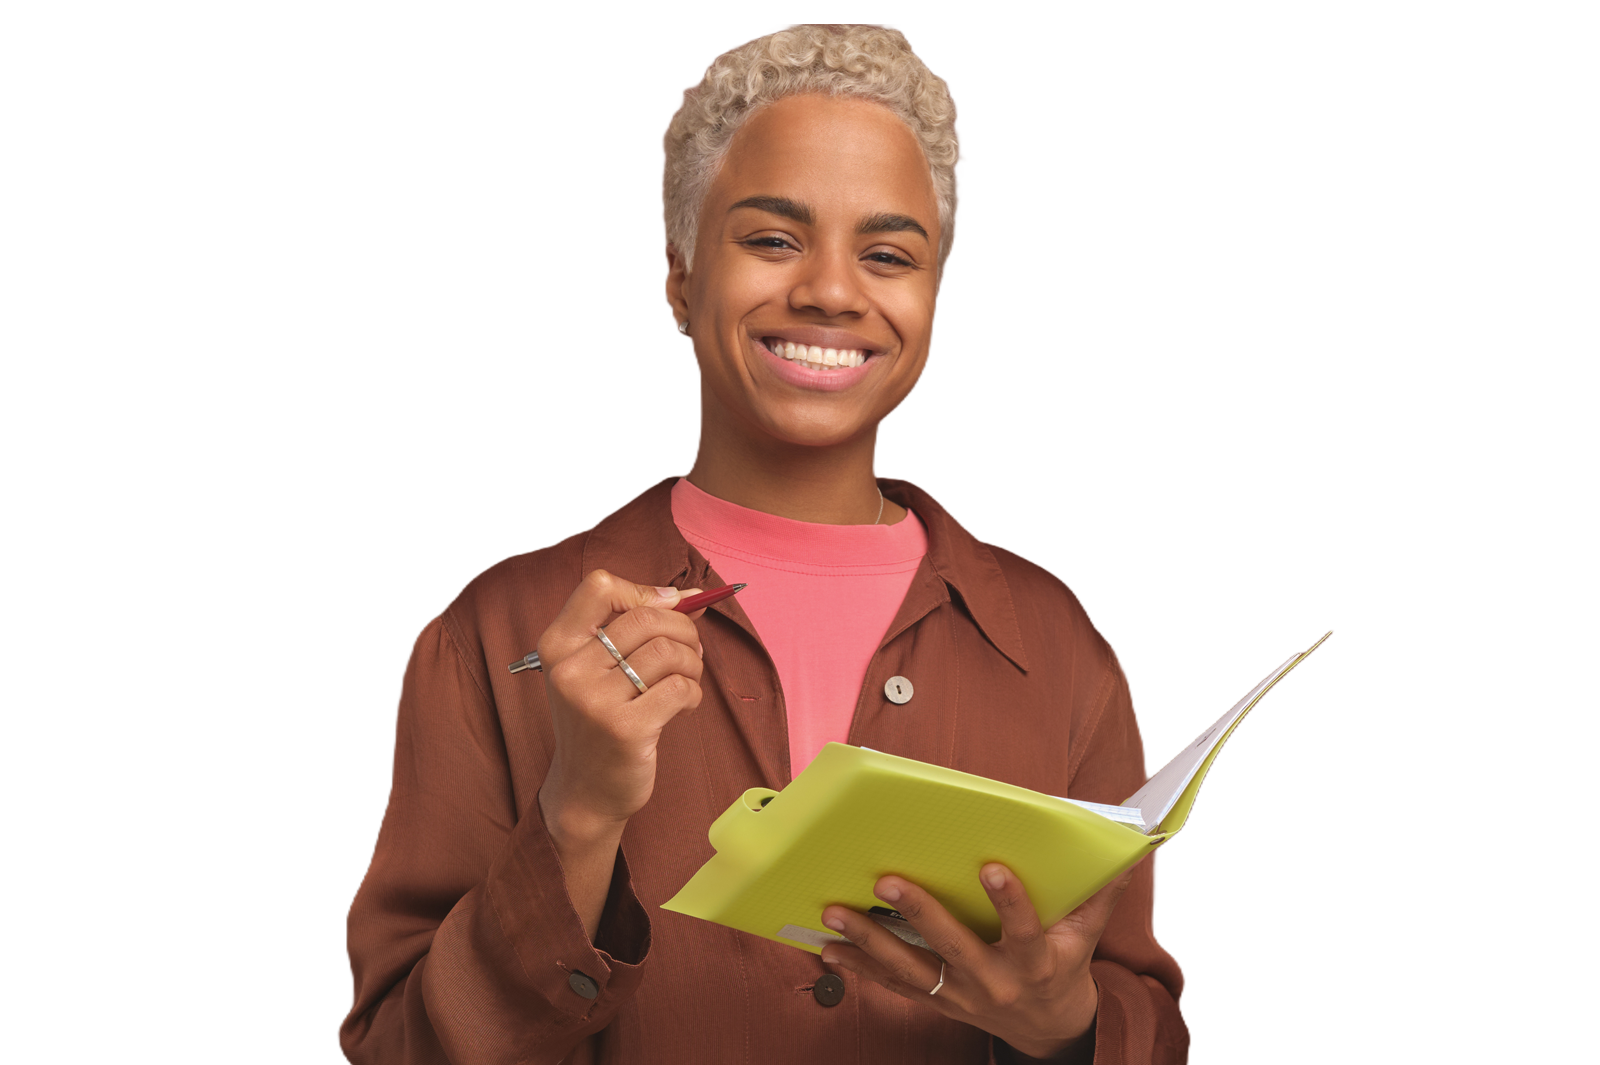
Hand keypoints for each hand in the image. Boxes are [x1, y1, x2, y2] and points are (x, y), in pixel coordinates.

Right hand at [536, 569, 705, 849]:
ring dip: (692, 662)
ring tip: (687, 680)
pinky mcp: (625, 729)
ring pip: (667, 651)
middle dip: (683, 629)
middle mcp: (569, 669)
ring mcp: (594, 700)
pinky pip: (679, 687)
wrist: (584, 792)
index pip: (600, 586)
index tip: (668, 610)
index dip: (644, 592)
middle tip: (691, 651)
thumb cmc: (599, 721)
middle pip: (644, 617)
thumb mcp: (599, 670)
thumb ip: (635, 630)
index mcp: (557, 645)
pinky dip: (693, 693)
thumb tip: (692, 597)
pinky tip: (684, 705)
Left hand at [819, 863, 1138, 1061]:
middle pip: (953, 948)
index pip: (1024, 930)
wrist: (1048, 1030)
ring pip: (910, 969)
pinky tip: (827, 947)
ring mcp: (961, 996)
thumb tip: (1127, 849)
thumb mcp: (1086, 936)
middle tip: (888, 879)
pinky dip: (858, 966)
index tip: (992, 866)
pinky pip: (892, 985)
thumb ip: (1099, 894)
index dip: (1010, 901)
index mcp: (1035, 962)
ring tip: (836, 913)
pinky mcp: (936, 1002)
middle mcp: (995, 982)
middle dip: (919, 914)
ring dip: (869, 941)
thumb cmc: (1064, 968)